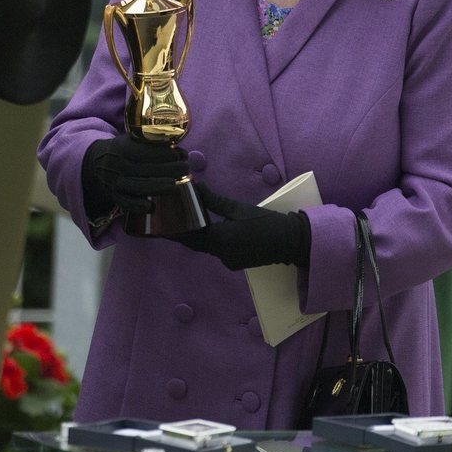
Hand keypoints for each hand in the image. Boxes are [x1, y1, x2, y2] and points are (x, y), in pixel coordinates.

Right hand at [81, 134, 187, 224]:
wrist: (97, 163)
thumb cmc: (124, 150)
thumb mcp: (131, 139)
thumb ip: (150, 141)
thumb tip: (179, 146)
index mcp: (121, 148)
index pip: (143, 151)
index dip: (163, 153)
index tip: (179, 154)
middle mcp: (117, 165)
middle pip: (143, 169)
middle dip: (168, 169)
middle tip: (185, 168)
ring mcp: (115, 182)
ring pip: (136, 186)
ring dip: (157, 186)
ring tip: (175, 184)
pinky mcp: (115, 196)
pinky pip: (126, 203)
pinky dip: (138, 206)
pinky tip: (153, 207)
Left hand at [172, 185, 309, 269]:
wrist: (289, 240)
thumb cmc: (264, 221)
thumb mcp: (237, 208)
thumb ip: (213, 200)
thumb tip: (195, 187)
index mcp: (220, 239)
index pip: (190, 234)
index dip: (176, 228)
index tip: (163, 223)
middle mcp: (221, 253)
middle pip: (195, 243)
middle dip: (183, 233)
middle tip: (169, 222)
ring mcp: (228, 260)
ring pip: (205, 247)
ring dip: (196, 237)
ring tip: (184, 223)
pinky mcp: (235, 263)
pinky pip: (217, 251)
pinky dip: (209, 242)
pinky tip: (206, 230)